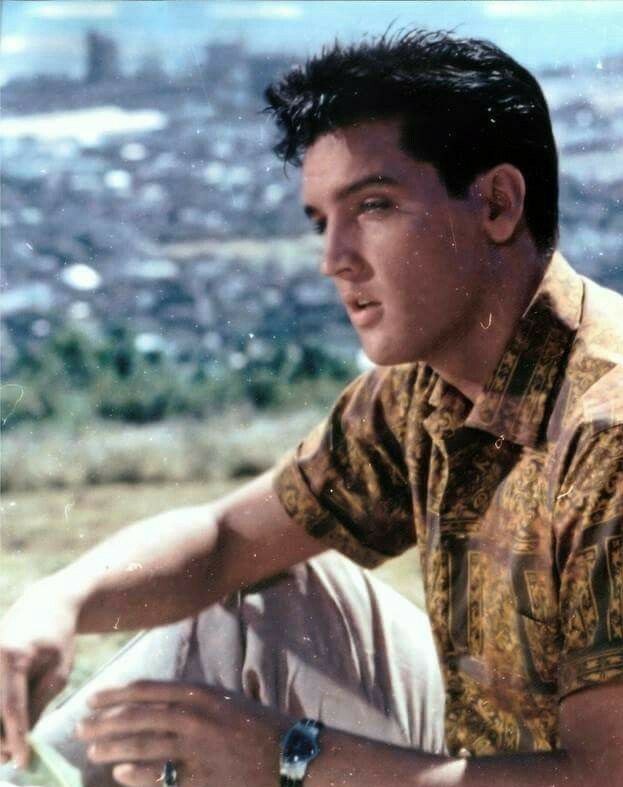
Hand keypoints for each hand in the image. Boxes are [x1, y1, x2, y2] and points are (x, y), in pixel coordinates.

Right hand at [0, 579, 77, 767]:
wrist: (46, 603)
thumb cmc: (58, 637)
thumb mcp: (59, 670)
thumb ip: (39, 703)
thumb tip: (22, 737)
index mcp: (13, 656)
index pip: (11, 706)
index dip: (16, 737)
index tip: (23, 761)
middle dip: (0, 739)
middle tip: (14, 758)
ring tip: (9, 747)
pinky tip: (5, 729)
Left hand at [76, 680, 290, 786]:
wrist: (290, 757)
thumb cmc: (257, 726)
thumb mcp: (225, 700)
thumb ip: (192, 699)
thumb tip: (155, 701)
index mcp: (200, 694)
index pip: (146, 690)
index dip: (115, 694)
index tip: (92, 698)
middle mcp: (193, 718)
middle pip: (135, 718)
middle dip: (103, 722)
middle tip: (80, 725)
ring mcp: (195, 750)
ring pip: (139, 747)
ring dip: (111, 747)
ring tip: (93, 749)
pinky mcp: (198, 780)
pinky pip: (157, 777)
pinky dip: (133, 775)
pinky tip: (119, 774)